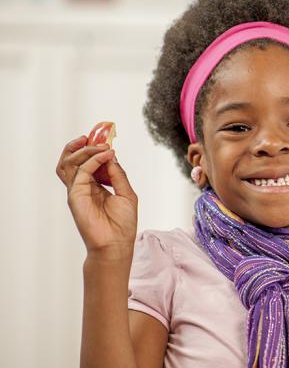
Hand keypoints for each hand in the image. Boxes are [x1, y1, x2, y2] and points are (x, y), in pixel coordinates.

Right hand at [56, 135, 137, 258]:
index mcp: (95, 186)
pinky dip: (92, 160)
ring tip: (100, 144)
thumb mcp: (126, 193)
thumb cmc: (122, 223)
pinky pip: (80, 172)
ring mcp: (77, 191)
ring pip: (69, 163)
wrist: (116, 244)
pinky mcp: (75, 195)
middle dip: (83, 145)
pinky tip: (106, 155)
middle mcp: (83, 187)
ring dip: (84, 150)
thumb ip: (118, 175)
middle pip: (73, 160)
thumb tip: (111, 155)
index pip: (89, 162)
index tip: (106, 139)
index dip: (95, 149)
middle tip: (98, 136)